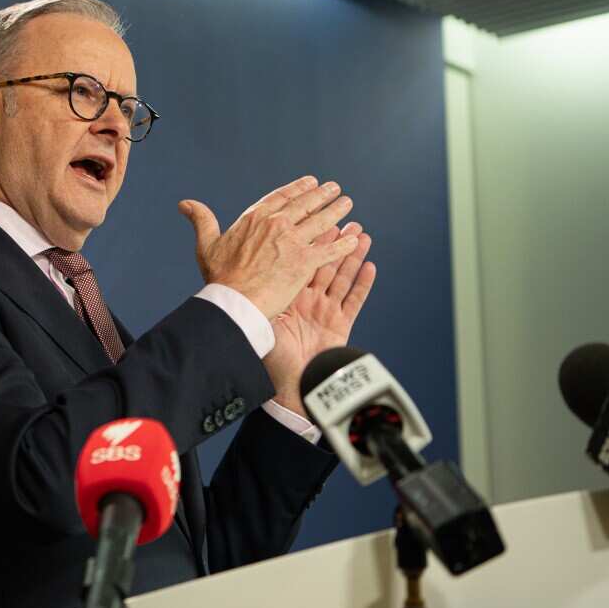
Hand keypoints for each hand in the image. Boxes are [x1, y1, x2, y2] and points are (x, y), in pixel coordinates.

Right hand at [179, 175, 358, 318]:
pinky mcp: (305, 261)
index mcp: (255, 218)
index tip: (310, 182)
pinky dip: (344, 243)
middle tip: (335, 189)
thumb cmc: (219, 276)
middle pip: (306, 204)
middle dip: (322, 195)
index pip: (282, 197)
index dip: (298, 188)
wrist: (234, 300)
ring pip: (321, 221)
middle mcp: (277, 224)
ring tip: (347, 204)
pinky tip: (356, 238)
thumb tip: (184, 203)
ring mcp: (293, 241)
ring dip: (337, 211)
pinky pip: (330, 249)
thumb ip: (201, 220)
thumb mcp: (207, 244)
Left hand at [263, 222, 375, 415]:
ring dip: (352, 256)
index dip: (307, 243)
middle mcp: (308, 302)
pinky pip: (354, 300)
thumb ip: (258, 299)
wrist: (290, 388)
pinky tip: (370, 265)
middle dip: (334, 243)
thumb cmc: (272, 360)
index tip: (314, 221)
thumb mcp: (262, 323)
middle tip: (344, 219)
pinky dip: (363, 283)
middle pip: (324, 266)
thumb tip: (238, 276)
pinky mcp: (341, 325)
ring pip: (342, 277)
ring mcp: (326, 312)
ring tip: (362, 234)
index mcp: (288, 299)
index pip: (298, 264)